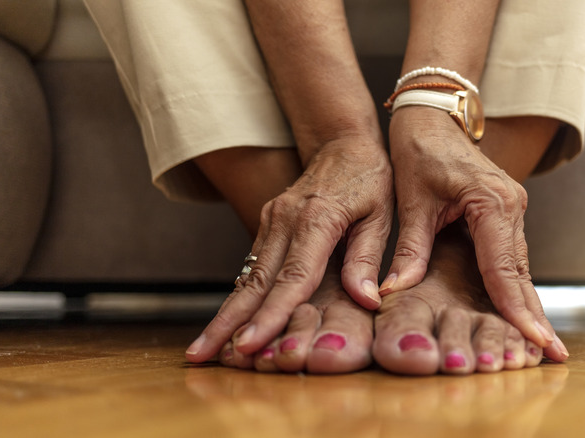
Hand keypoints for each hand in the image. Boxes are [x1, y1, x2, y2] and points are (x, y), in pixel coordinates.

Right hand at [186, 138, 392, 361]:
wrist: (343, 142)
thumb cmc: (369, 179)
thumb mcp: (382, 215)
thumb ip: (368, 258)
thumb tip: (366, 300)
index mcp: (317, 219)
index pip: (292, 277)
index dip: (271, 315)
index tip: (250, 344)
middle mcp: (285, 220)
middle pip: (255, 282)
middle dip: (228, 323)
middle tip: (202, 354)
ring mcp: (271, 221)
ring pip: (246, 276)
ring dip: (224, 313)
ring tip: (204, 347)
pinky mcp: (267, 224)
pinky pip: (251, 266)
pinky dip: (238, 296)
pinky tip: (225, 321)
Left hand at [383, 107, 564, 359]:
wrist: (433, 117)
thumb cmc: (420, 150)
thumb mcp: (411, 201)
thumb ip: (409, 248)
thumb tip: (396, 290)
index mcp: (491, 202)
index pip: (504, 267)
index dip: (516, 308)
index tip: (534, 340)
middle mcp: (511, 206)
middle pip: (521, 272)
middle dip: (533, 315)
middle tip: (553, 355)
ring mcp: (513, 208)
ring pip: (520, 267)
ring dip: (527, 304)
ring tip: (541, 344)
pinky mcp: (505, 212)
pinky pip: (512, 256)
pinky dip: (515, 285)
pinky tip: (520, 312)